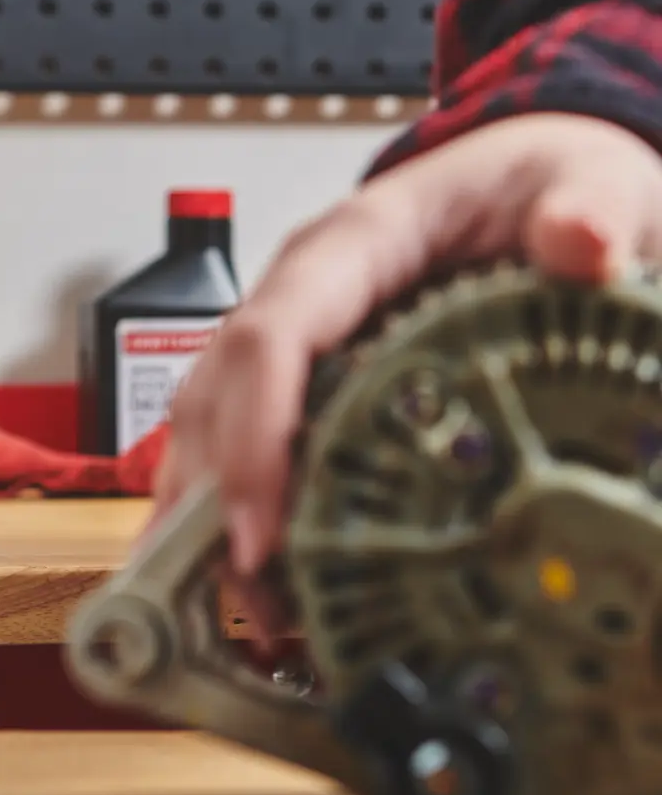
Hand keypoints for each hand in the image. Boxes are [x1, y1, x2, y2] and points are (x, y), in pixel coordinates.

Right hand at [151, 113, 661, 580]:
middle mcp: (303, 288)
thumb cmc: (543, 181)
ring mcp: (295, 331)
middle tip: (252, 603)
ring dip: (209, 516)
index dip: (254, 432)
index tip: (259, 528)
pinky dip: (234, 510)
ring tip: (248, 617)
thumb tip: (580, 244)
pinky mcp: (306, 373)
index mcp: (357, 241)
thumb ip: (585, 209)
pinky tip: (258, 585)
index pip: (274, 332)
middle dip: (217, 499)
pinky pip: (241, 437)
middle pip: (217, 390)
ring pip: (209, 420)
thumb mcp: (586, 182)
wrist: (534, 177)